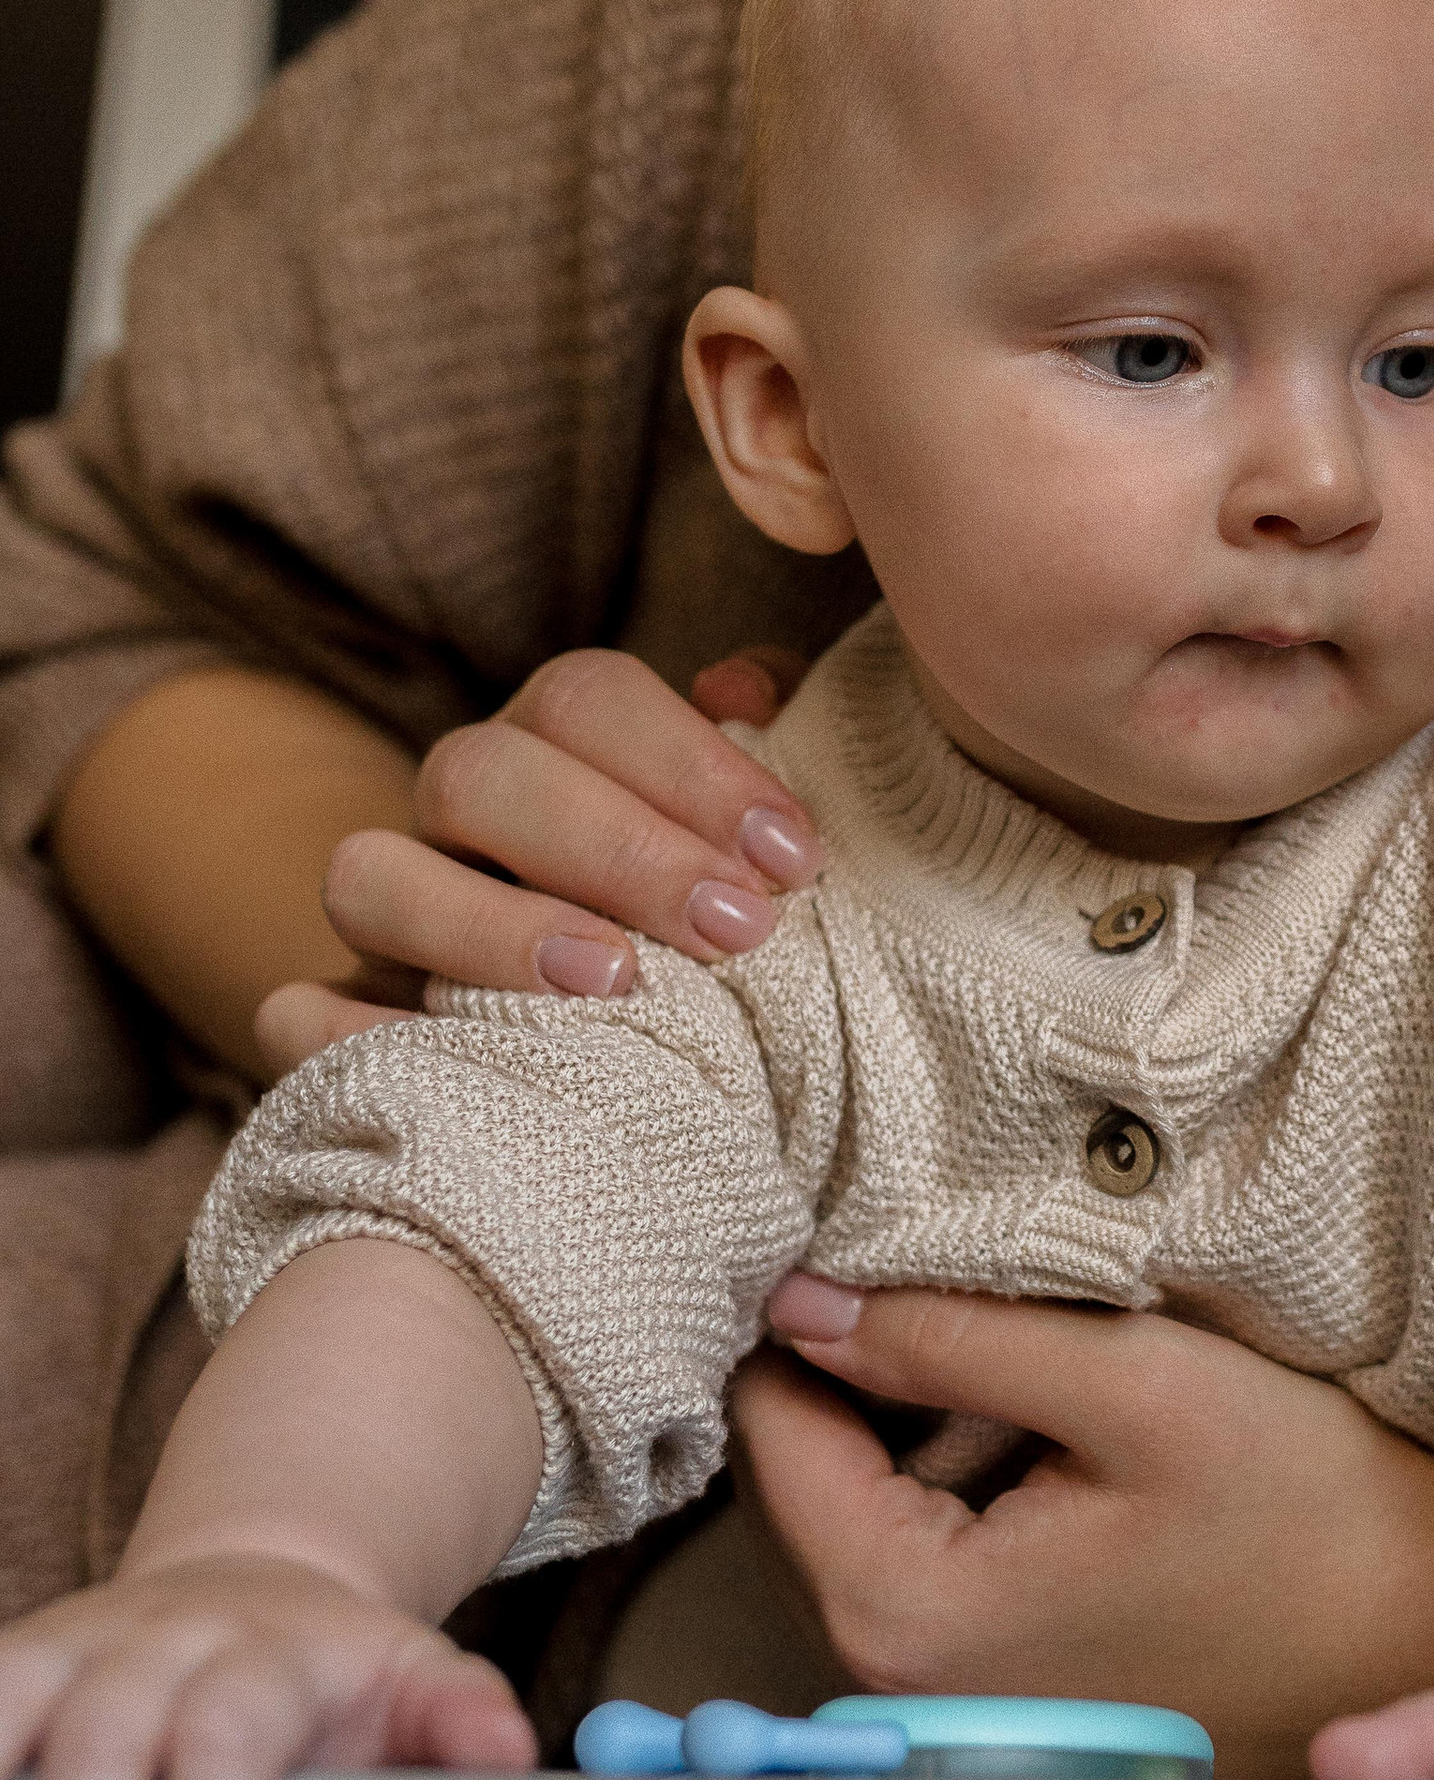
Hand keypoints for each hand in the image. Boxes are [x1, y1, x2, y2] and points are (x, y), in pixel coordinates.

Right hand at [0, 1555, 533, 1779]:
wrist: (258, 1584)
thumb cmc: (337, 1677)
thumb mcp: (417, 1683)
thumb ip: (459, 1720)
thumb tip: (507, 1757)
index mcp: (271, 1652)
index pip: (234, 1728)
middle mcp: (159, 1639)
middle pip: (106, 1731)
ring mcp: (75, 1647)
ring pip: (7, 1699)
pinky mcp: (16, 1665)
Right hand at [252, 645, 817, 1074]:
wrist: (660, 1094)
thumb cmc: (727, 936)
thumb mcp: (765, 841)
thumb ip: (779, 742)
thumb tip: (742, 685)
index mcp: (556, 749)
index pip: (587, 697)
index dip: (691, 763)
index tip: (793, 858)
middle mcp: (457, 820)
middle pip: (478, 773)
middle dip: (619, 847)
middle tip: (737, 927)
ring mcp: (388, 925)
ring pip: (366, 875)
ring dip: (491, 927)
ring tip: (619, 986)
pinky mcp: (343, 1027)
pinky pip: (295, 1015)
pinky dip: (347, 1036)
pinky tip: (452, 1067)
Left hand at [736, 1280, 1433, 1779]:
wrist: (1425, 1629)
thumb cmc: (1308, 1514)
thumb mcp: (1133, 1386)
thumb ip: (949, 1337)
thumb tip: (796, 1297)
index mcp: (903, 1610)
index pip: (769, 1421)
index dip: (807, 1307)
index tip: (867, 1230)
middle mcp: (888, 1675)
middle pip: (799, 1469)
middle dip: (859, 1364)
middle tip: (958, 1276)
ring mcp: (935, 1691)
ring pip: (856, 1500)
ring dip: (909, 1415)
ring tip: (1019, 1350)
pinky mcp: (988, 1678)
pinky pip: (916, 1543)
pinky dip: (952, 1471)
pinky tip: (1041, 1430)